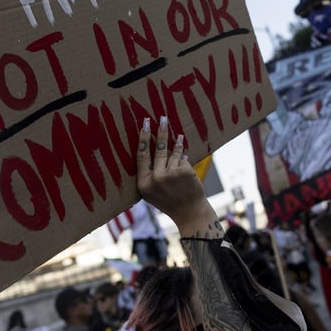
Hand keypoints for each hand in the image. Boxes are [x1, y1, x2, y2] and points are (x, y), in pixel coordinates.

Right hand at [136, 116, 209, 230]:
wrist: (189, 212)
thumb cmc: (168, 201)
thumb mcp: (151, 192)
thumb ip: (148, 174)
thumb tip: (149, 147)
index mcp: (143, 184)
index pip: (141, 155)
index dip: (143, 138)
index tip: (144, 124)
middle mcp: (156, 178)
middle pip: (157, 149)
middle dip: (161, 132)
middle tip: (162, 118)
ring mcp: (171, 174)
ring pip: (173, 153)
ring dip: (177, 145)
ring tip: (179, 137)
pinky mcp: (184, 171)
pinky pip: (183, 159)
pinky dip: (184, 160)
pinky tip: (186, 164)